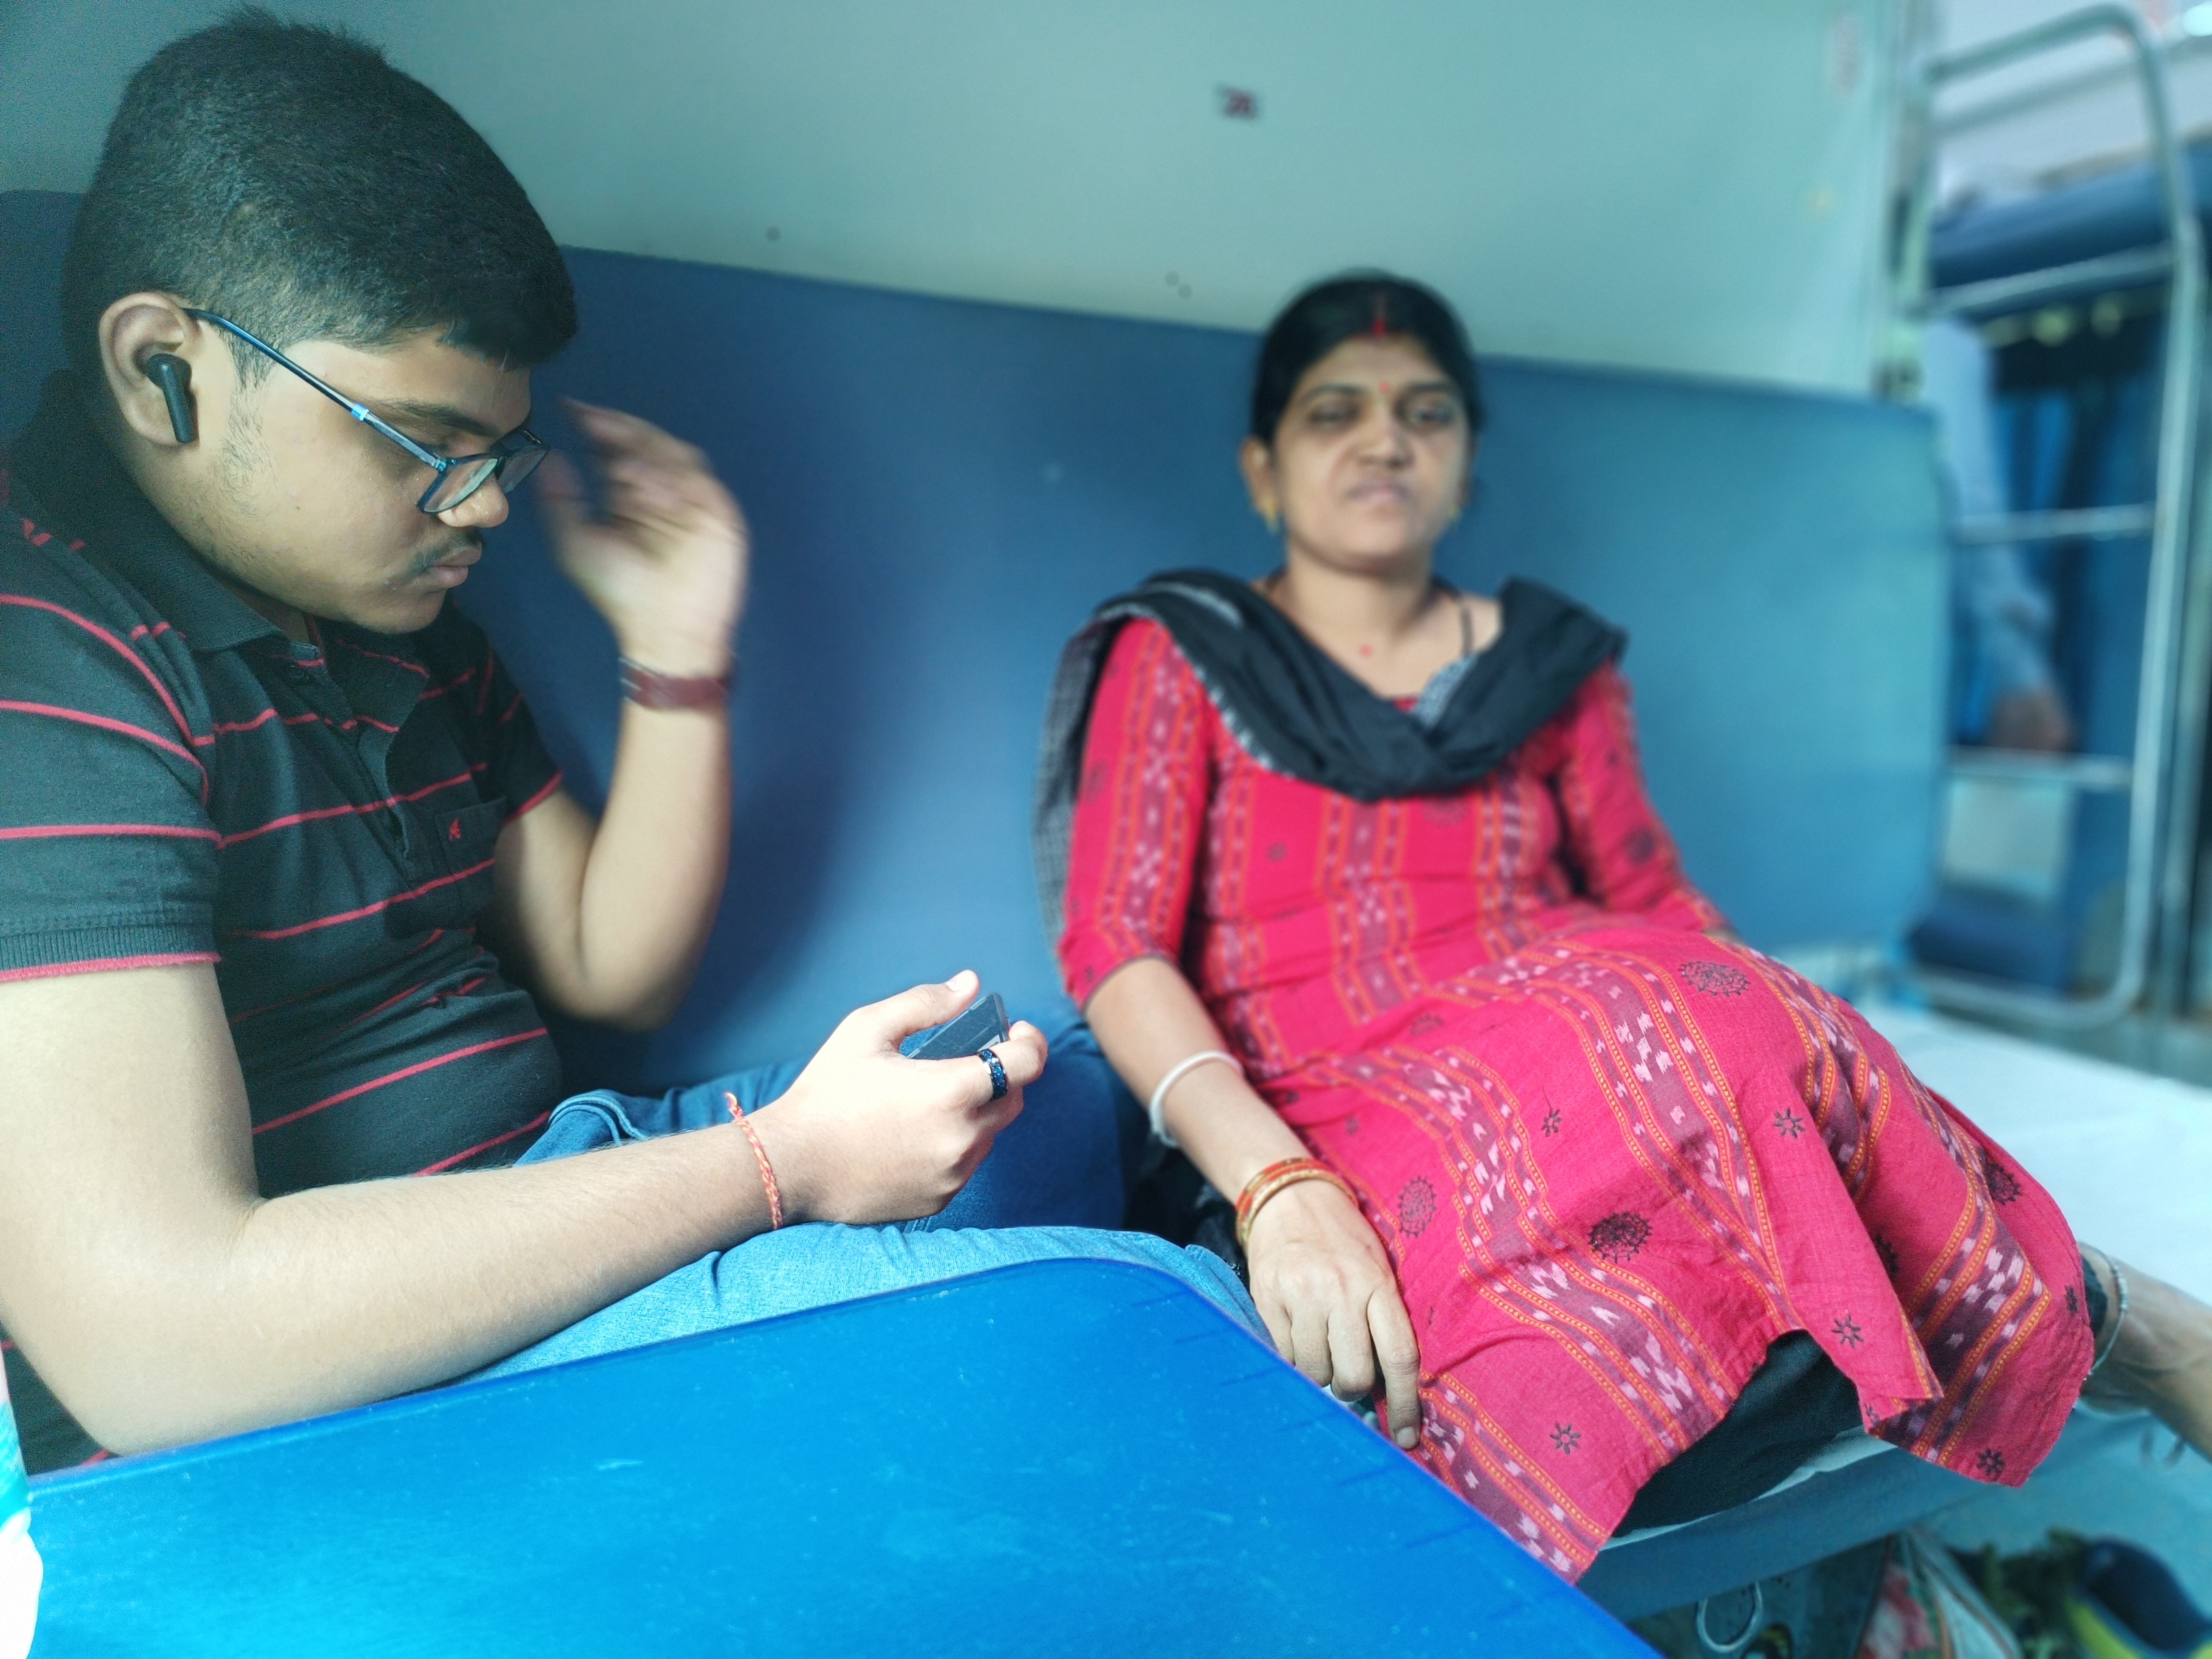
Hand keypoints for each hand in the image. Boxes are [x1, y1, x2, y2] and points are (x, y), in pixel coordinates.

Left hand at [534, 401, 748, 677]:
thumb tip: (550, 456)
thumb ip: (560, 500)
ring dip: (642, 447)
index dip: (596, 425)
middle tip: (590, 418)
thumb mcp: (575, 543)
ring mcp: (690, 499)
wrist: (666, 629)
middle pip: (643, 441)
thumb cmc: (621, 593)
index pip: (614, 449)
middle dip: (617, 427)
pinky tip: (644, 482)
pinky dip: (671, 474)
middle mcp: (659, 491)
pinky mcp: (716, 511)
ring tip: (614, 456)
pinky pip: (696, 479)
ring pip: (671, 452)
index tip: (570, 407)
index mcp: (627, 497)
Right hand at [750, 971, 1046, 1224]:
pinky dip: (955, 1145)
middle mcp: (962, 1138)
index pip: (1027, 1063)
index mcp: (952, 1091)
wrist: (789, 1167)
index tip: (1017, 1031)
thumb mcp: (868, 1030)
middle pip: (1013, 1099)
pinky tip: (915, 1133)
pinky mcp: (939, 1201)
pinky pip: (965, 1166)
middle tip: (970, 1060)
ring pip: (990, 1135)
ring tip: (932, 1097)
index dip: (1030, 1041)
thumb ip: (926, 1003)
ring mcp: (953, 1175)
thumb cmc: (825, 1094)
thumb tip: (970, 984)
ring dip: (977, 1112)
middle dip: (1002, 1075)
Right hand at [1245, 1178, 1423, 1447]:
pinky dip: (1292, 1358)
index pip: (1400, 1357)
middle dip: (1353, 1388)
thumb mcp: (1376, 1269)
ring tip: (1320, 1347)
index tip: (1407, 1438)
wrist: (1291, 1199)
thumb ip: (1384, 1320)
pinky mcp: (1267, 1298)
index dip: (1404, 1405)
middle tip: (1348, 1374)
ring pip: (1315, 1372)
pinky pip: (1283, 1355)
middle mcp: (1341, 1290)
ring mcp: (1301, 1295)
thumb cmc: (1343, 1240)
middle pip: (1354, 1375)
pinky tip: (1296, 1335)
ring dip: (1320, 1374)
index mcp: (1377, 1284)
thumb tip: (1385, 1389)